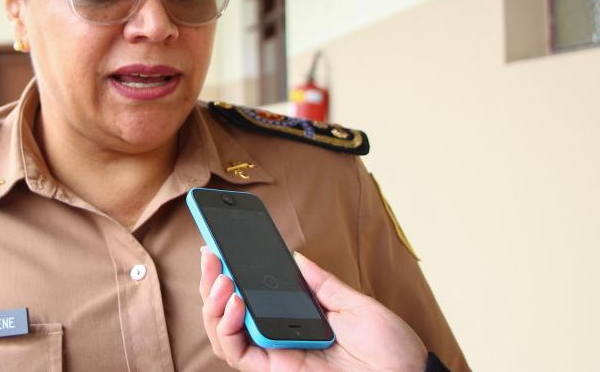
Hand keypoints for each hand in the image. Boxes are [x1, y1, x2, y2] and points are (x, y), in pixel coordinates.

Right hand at [199, 247, 426, 371]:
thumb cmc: (391, 348)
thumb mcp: (355, 304)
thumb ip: (320, 283)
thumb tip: (294, 256)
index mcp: (295, 320)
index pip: (252, 296)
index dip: (229, 273)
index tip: (218, 244)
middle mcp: (279, 338)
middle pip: (229, 314)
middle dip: (213, 282)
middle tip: (210, 255)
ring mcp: (276, 357)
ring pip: (224, 335)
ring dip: (214, 304)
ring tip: (223, 279)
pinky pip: (238, 355)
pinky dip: (228, 329)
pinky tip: (236, 303)